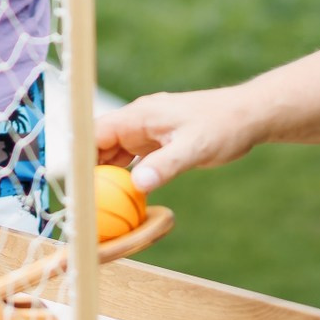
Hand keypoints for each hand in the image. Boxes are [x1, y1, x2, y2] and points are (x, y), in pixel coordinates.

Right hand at [95, 84, 262, 191]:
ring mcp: (148, 133)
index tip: (71, 180)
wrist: (248, 117)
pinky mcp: (159, 143)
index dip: (79, 154)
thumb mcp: (194, 148)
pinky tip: (124, 197)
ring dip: (107, 175)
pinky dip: (127, 177)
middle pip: (101, 145)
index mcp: (139, 116)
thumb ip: (166, 165)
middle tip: (82, 200)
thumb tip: (138, 184)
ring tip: (96, 203)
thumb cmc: (222, 126)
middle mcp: (138, 122)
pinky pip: (134, 161)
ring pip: (116, 154)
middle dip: (89, 169)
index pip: (96, 132)